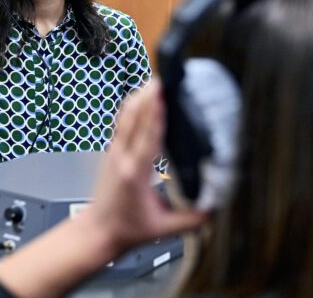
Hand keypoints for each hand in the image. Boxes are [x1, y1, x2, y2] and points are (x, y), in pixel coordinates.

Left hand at [84, 81, 206, 254]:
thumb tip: (215, 211)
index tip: (162, 95)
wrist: (97, 233)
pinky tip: (139, 96)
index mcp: (135, 174)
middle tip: (161, 79)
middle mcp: (122, 159)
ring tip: (153, 81)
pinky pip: (122, 123)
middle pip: (135, 120)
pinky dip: (132, 107)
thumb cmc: (125, 230)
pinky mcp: (112, 152)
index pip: (148, 137)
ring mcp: (115, 153)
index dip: (156, 115)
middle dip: (148, 98)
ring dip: (139, 99)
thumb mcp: (162, 229)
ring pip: (126, 118)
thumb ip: (190, 220)